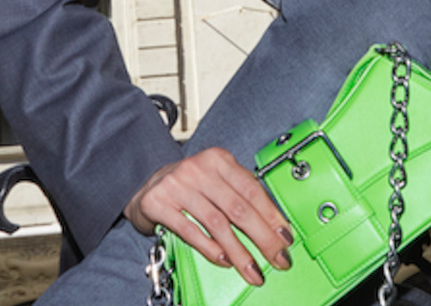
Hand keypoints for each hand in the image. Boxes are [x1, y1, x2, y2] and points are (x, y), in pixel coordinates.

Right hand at [126, 150, 291, 286]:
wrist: (144, 187)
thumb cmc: (187, 186)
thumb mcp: (215, 180)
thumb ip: (239, 195)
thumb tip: (273, 225)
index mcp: (218, 159)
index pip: (252, 189)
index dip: (271, 215)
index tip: (285, 236)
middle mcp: (199, 169)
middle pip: (238, 208)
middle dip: (262, 237)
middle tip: (277, 258)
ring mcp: (177, 185)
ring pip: (217, 223)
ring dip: (239, 252)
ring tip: (252, 270)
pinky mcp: (158, 203)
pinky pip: (191, 231)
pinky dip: (211, 248)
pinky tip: (225, 260)